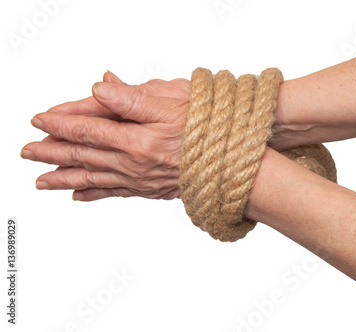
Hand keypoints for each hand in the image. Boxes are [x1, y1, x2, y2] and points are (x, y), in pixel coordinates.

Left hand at [21, 72, 190, 200]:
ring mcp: (137, 179)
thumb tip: (100, 88)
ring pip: (92, 178)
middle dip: (52, 153)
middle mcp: (132, 163)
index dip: (62, 124)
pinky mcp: (146, 189)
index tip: (39, 120)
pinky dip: (92, 194)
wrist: (230, 168)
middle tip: (27, 152)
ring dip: (63, 178)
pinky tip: (77, 196)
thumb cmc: (206, 133)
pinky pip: (112, 193)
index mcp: (136, 139)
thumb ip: (134, 98)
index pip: (88, 130)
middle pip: (83, 156)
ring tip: (41, 182)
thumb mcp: (173, 105)